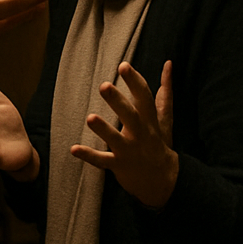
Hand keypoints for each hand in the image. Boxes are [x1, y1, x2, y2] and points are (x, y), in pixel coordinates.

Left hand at [73, 60, 178, 209]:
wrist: (163, 180)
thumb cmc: (158, 141)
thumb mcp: (163, 117)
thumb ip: (165, 90)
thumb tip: (168, 63)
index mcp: (150, 119)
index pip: (144, 97)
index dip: (134, 81)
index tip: (123, 66)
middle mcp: (140, 133)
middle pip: (130, 115)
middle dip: (118, 101)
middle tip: (104, 85)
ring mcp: (129, 150)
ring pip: (115, 138)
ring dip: (103, 129)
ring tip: (90, 117)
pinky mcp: (119, 165)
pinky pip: (103, 160)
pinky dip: (89, 155)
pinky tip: (74, 148)